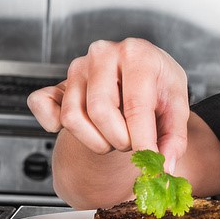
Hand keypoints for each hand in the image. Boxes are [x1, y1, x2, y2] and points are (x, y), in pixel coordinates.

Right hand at [27, 38, 189, 170]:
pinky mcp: (57, 82)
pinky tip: (84, 128)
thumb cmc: (158, 86)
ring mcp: (76, 67)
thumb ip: (174, 137)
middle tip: (132, 142)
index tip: (149, 163)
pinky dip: (55, 125)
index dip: (142, 141)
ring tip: (115, 134)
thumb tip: (164, 164)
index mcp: (136, 54)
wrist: (141, 73)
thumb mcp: (176, 106)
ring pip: (73, 118)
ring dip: (97, 140)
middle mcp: (103, 54)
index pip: (136, 106)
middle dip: (119, 140)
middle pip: (100, 112)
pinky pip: (42, 107)